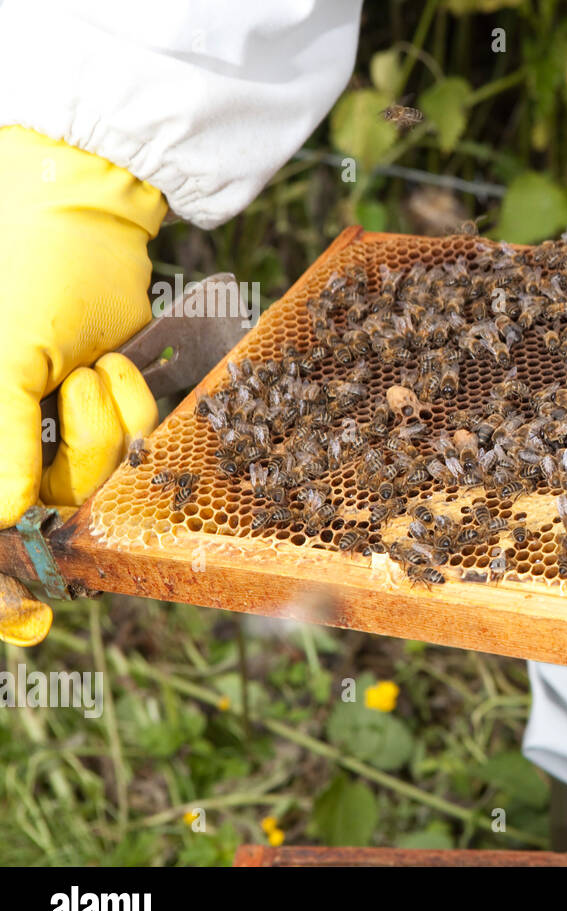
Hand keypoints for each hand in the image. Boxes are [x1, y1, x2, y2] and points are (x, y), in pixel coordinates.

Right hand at [0, 126, 166, 646]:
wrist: (76, 207)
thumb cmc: (19, 272)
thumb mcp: (3, 360)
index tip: (26, 629)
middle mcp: (11, 433)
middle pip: (53, 503)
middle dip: (79, 459)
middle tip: (76, 387)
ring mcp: (58, 421)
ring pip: (100, 474)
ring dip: (104, 420)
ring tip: (85, 364)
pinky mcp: (109, 401)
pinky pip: (135, 436)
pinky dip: (129, 402)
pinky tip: (110, 359)